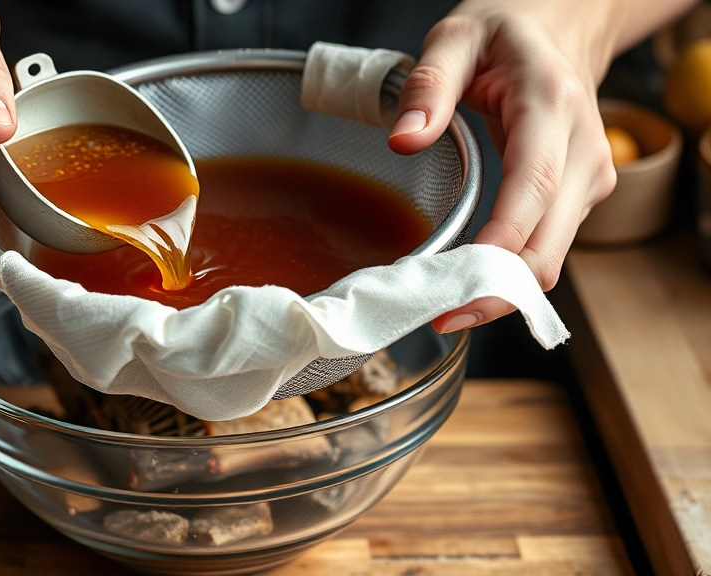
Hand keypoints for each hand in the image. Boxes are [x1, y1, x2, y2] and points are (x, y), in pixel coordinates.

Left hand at [388, 0, 622, 332]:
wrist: (562, 27)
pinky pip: (546, 250)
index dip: (500, 246)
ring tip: (440, 307)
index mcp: (551, 106)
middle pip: (548, 243)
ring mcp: (590, 179)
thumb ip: (428, 84)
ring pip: (551, 258)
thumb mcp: (456, 36)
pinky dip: (509, 277)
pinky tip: (465, 286)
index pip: (534, 189)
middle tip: (435, 316)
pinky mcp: (581, 197)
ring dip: (500, 291)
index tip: (456, 285)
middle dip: (495, 291)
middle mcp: (583, 150)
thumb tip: (403, 140)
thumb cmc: (506, 32)